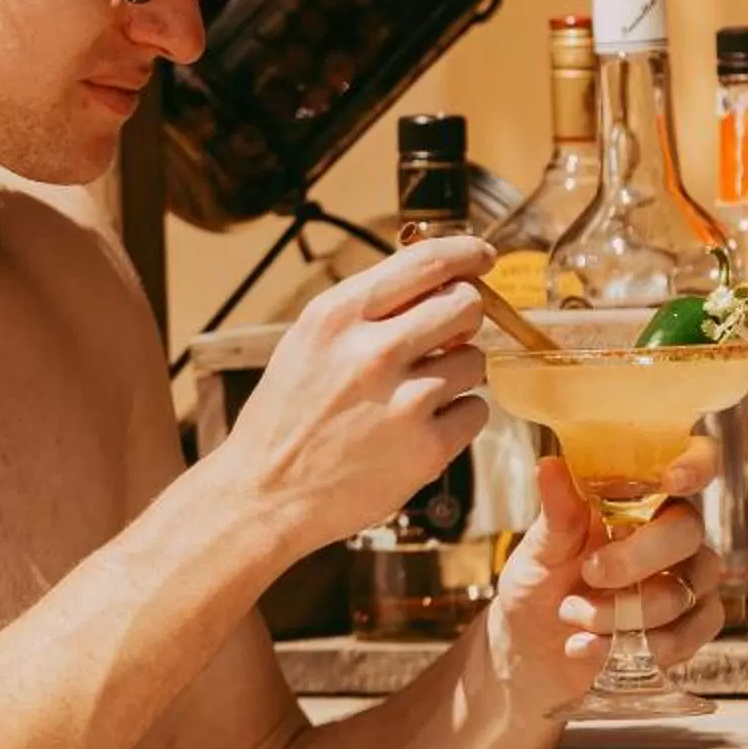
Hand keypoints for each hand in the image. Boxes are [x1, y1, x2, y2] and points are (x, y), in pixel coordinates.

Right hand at [220, 236, 497, 557]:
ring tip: (419, 393)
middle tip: (449, 336)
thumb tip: (435, 278)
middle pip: (465, 305)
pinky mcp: (427, 449)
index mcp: (339, 316)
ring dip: (458, 373)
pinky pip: (476, 411)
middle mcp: (374, 351)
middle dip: (466, 316)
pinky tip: (423, 428)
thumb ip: (367, 308)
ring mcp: (405, 401)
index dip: (466, 253)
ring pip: (476, 360)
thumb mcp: (309, 341)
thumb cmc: (288, 415)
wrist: (265, 495)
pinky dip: (458, 418)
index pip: (426, 261)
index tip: (483, 257)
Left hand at [485, 444, 723, 717]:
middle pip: (687, 531)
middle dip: (637, 558)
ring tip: (572, 617)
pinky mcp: (690, 627)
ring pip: (686, 589)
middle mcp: (671, 533)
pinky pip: (691, 633)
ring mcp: (687, 580)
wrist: (531, 651)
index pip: (691, 463)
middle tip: (589, 574)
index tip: (671, 481)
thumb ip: (557, 513)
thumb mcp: (539, 550)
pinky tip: (592, 648)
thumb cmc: (539, 587)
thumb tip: (549, 466)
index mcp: (640, 498)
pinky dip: (642, 647)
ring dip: (624, 612)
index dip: (694, 464)